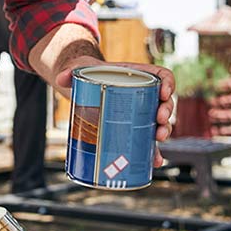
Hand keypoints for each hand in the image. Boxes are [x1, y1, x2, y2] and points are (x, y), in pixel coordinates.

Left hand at [50, 57, 175, 164]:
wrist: (83, 85)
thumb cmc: (87, 73)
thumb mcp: (80, 69)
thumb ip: (70, 72)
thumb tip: (62, 79)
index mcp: (138, 74)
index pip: (162, 75)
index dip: (168, 83)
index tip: (164, 93)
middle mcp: (144, 93)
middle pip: (165, 101)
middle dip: (166, 112)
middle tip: (159, 120)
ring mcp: (140, 112)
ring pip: (160, 122)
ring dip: (164, 131)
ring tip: (158, 138)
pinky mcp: (132, 128)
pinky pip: (147, 139)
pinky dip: (153, 151)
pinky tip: (154, 161)